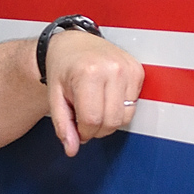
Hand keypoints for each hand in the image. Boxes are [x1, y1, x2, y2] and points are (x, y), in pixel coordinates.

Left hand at [44, 30, 143, 155]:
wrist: (73, 43)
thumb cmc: (63, 68)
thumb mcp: (55, 96)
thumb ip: (63, 125)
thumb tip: (72, 149)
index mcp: (88, 73)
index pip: (92, 120)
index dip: (83, 132)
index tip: (77, 127)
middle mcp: (111, 69)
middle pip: (111, 122)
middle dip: (96, 129)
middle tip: (85, 120)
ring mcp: (127, 69)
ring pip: (125, 117)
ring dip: (109, 121)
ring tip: (95, 108)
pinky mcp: (138, 71)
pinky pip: (133, 106)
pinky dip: (119, 110)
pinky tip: (106, 99)